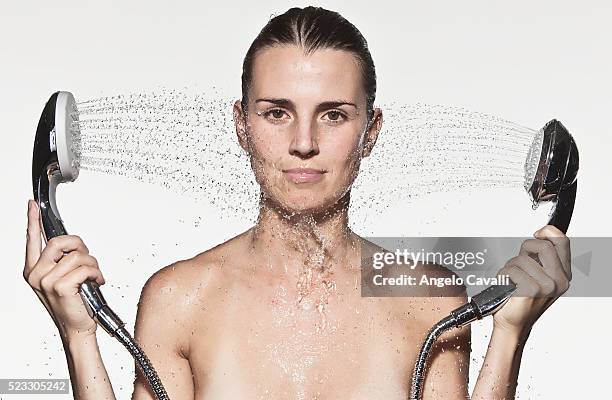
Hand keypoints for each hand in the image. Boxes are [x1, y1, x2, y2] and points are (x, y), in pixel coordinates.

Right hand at [23, 199, 105, 340]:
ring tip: (93, 276)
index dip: (33, 220)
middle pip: (59, 241)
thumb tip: (70, 244)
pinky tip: (95, 282)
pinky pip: (85, 267)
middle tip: (87, 257)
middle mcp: (36, 274)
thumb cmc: (72, 303)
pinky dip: (97, 273)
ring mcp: (46, 280)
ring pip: (77, 255)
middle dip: (79, 245)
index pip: (32, 240)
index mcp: (33, 270)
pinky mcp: (60, 286)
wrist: (77, 326)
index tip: (32, 205)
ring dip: (93, 264)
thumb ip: (61, 261)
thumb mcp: (62, 279)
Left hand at [492, 225, 571, 337]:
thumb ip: (543, 257)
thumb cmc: (521, 298)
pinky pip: (512, 270)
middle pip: (543, 246)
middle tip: (520, 261)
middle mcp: (559, 281)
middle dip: (526, 249)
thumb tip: (542, 235)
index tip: (537, 234)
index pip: (562, 242)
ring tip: (512, 279)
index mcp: (563, 274)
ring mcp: (547, 286)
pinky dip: (503, 275)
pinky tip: (507, 285)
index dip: (548, 232)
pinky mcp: (532, 290)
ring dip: (510, 266)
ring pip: (522, 259)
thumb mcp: (538, 275)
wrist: (512, 322)